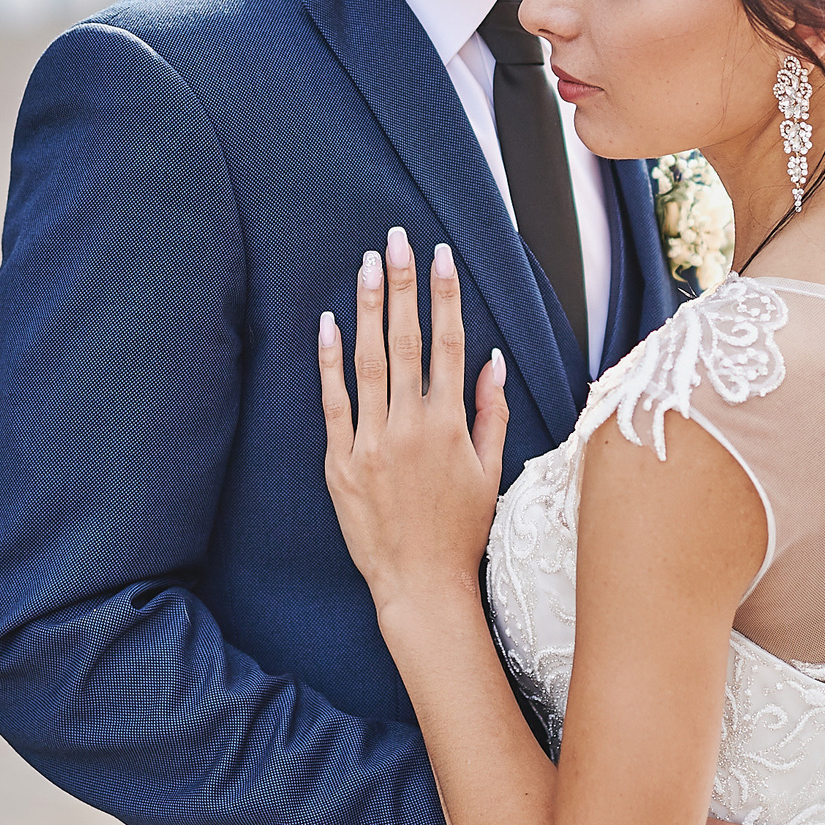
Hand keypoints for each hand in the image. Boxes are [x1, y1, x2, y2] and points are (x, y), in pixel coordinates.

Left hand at [319, 227, 509, 614]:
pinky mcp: (341, 461)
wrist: (420, 584)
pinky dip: (330, 360)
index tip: (442, 255)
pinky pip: (333, 401)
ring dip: (368, 308)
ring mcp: (372, 443)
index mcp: (450, 425)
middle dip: (402, 285)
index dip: (445, 296)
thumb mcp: (490, 471)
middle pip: (406, 340)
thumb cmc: (462, 530)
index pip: (449, 344)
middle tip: (397, 240)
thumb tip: (495, 359)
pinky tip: (328, 323)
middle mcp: (410, 426)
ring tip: (367, 264)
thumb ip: (492, 412)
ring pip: (368, 362)